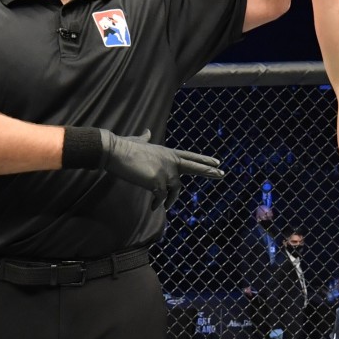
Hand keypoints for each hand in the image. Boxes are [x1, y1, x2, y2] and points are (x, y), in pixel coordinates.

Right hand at [99, 129, 223, 208]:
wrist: (116, 151)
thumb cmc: (125, 147)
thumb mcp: (139, 141)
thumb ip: (146, 138)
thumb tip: (147, 131)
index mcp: (168, 153)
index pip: (190, 156)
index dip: (203, 159)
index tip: (217, 162)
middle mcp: (170, 161)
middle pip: (194, 167)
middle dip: (209, 171)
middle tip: (222, 174)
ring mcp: (165, 171)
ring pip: (175, 189)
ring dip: (170, 199)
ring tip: (164, 205)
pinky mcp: (157, 181)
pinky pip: (161, 197)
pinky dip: (158, 203)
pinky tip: (153, 207)